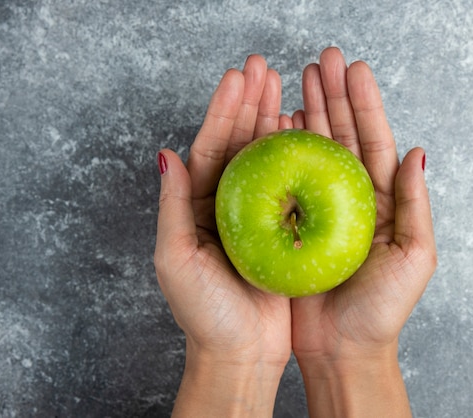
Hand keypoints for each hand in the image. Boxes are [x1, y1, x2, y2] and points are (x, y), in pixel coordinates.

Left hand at [154, 55, 290, 416]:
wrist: (242, 353)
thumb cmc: (204, 313)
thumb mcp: (176, 259)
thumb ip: (173, 205)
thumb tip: (167, 153)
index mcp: (198, 206)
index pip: (209, 147)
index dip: (223, 110)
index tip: (239, 77)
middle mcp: (227, 205)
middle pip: (238, 144)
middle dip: (249, 104)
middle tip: (263, 68)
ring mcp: (257, 215)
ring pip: (266, 159)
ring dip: (273, 122)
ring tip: (284, 88)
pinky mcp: (284, 230)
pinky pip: (291, 185)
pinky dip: (297, 157)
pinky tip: (305, 132)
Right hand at [289, 47, 436, 416]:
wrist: (343, 348)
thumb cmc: (381, 310)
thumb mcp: (414, 257)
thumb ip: (416, 204)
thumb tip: (418, 151)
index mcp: (384, 201)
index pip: (375, 141)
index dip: (364, 103)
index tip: (353, 69)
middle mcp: (353, 198)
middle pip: (344, 136)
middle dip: (334, 96)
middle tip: (322, 60)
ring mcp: (322, 209)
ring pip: (315, 151)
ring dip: (309, 113)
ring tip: (299, 79)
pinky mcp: (294, 224)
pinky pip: (288, 179)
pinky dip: (284, 150)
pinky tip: (278, 124)